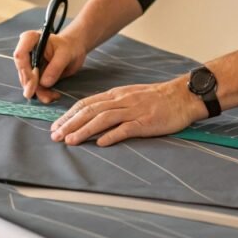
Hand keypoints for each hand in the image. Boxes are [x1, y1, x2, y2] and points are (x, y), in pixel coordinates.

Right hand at [13, 30, 87, 102]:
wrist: (73, 50)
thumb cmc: (69, 47)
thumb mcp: (65, 54)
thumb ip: (55, 67)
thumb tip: (44, 83)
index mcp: (30, 39)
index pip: (20, 54)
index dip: (25, 70)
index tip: (33, 83)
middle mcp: (26, 52)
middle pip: (22, 71)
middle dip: (31, 85)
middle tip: (43, 95)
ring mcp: (29, 64)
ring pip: (27, 81)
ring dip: (38, 92)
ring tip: (51, 97)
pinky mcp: (34, 75)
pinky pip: (34, 86)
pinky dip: (42, 93)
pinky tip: (52, 96)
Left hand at [49, 77, 206, 146]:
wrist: (182, 96)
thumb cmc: (158, 98)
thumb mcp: (131, 96)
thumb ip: (114, 104)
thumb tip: (94, 115)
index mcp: (116, 95)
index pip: (87, 103)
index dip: (69, 115)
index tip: (56, 125)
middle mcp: (121, 101)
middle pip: (90, 110)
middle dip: (70, 123)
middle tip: (55, 135)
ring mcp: (133, 111)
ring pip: (103, 119)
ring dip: (84, 130)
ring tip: (70, 141)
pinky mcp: (145, 122)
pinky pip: (126, 128)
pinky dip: (111, 135)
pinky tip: (100, 143)